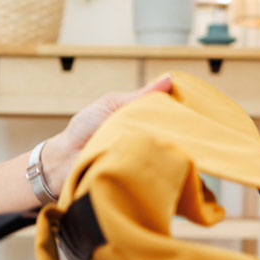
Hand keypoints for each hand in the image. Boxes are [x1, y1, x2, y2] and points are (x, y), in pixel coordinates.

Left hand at [40, 74, 173, 188]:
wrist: (61, 160)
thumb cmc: (83, 129)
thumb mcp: (110, 105)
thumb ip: (138, 96)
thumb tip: (169, 78)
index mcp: (144, 121)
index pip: (172, 117)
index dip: (185, 114)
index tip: (197, 111)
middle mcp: (148, 141)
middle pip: (174, 138)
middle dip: (178, 134)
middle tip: (184, 131)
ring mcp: (143, 161)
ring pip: (166, 157)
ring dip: (164, 151)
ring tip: (164, 147)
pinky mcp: (137, 180)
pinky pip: (151, 175)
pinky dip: (152, 170)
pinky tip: (152, 164)